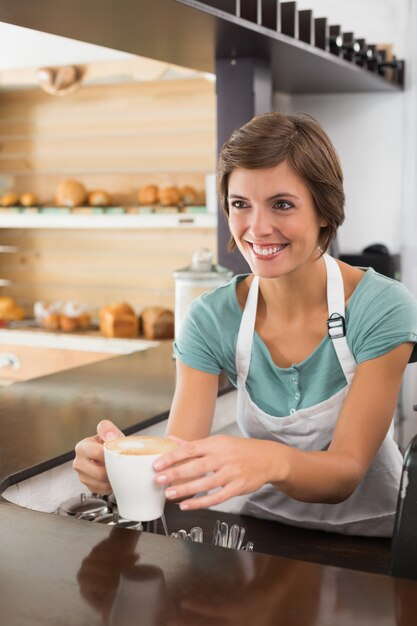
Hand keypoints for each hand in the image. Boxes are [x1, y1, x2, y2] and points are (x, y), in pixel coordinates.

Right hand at [73, 420, 123, 493]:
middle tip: (119, 463)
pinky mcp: (89, 487)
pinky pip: (103, 490)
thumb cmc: (111, 443)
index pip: (98, 454)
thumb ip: (108, 430)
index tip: (118, 453)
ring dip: (112, 478)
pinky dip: (110, 485)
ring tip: (116, 469)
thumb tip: (109, 436)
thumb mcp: (111, 433)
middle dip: (112, 469)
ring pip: (102, 483)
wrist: (113, 454)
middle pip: (100, 473)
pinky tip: (112, 475)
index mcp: (82, 447)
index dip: (111, 455)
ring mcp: (82, 476)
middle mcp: (79, 462)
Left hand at [154, 435, 275, 509]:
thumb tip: (170, 440)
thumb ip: (193, 444)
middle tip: (159, 479)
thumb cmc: (239, 449)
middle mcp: (223, 457)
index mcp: (215, 444)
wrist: (267, 458)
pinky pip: (217, 497)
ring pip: (206, 483)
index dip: (173, 456)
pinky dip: (201, 503)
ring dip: (186, 490)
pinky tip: (186, 505)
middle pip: (197, 466)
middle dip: (176, 473)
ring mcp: (231, 473)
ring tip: (169, 494)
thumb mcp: (218, 442)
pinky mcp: (238, 487)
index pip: (190, 449)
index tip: (157, 464)